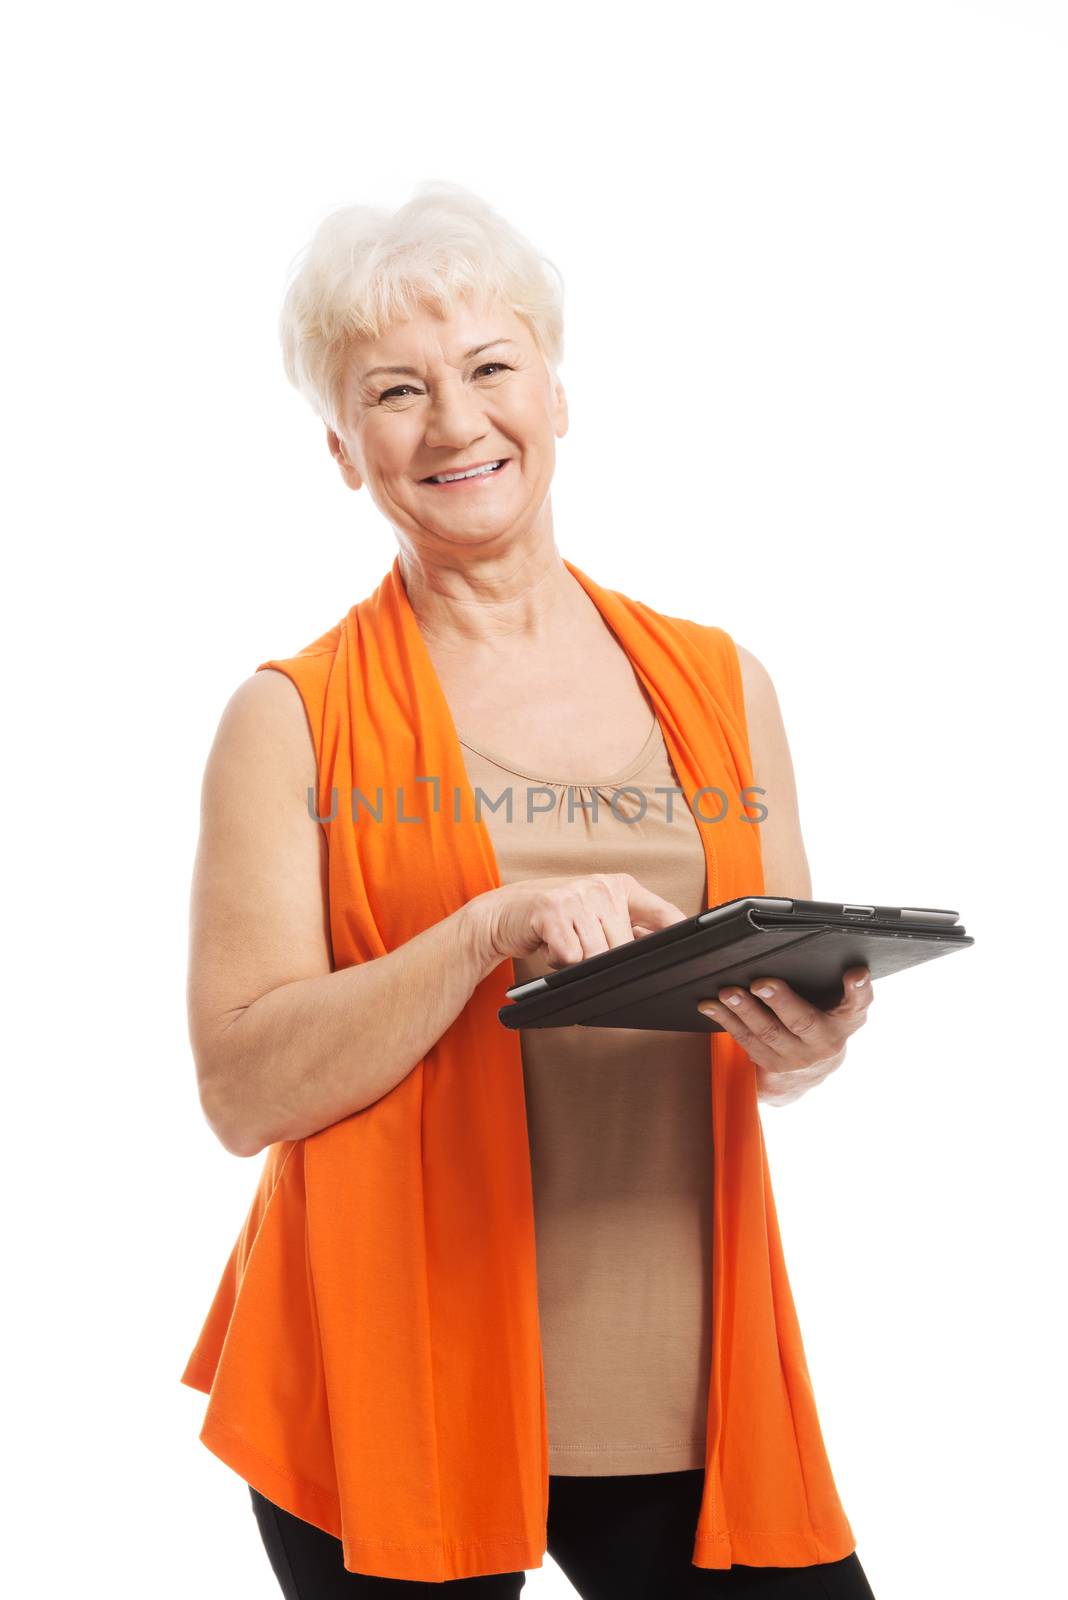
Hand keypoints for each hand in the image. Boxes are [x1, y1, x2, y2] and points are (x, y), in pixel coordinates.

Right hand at [471, 872, 686, 968]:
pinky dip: (558, 960)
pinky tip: (549, 944)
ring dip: (577, 961)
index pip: (662, 912)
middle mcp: (602, 887)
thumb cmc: (554, 919)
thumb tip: (662, 950)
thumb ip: (627, 929)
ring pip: (596, 954)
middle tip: (579, 948)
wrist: (504, 914)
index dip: (679, 932)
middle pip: (624, 947)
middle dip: (603, 960)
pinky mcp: (552, 910)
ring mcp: (577, 895)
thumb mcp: (595, 916)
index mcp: (619, 887)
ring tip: (563, 943)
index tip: (694, 949)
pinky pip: (570, 956)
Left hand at [696, 967, 872, 1105]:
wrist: (815, 1067)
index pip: (859, 1002)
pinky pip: (746, 1042)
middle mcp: (826, 1043)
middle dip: (780, 1001)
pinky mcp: (773, 1067)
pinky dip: (727, 1021)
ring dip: (744, 1012)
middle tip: (760, 983)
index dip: (858, 989)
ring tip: (727, 994)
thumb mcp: (841, 1005)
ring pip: (767, 1034)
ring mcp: (797, 1059)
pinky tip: (711, 1006)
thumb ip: (843, 986)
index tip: (854, 974)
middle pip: (802, 1021)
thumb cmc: (826, 1019)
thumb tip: (828, 954)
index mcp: (847, 1020)